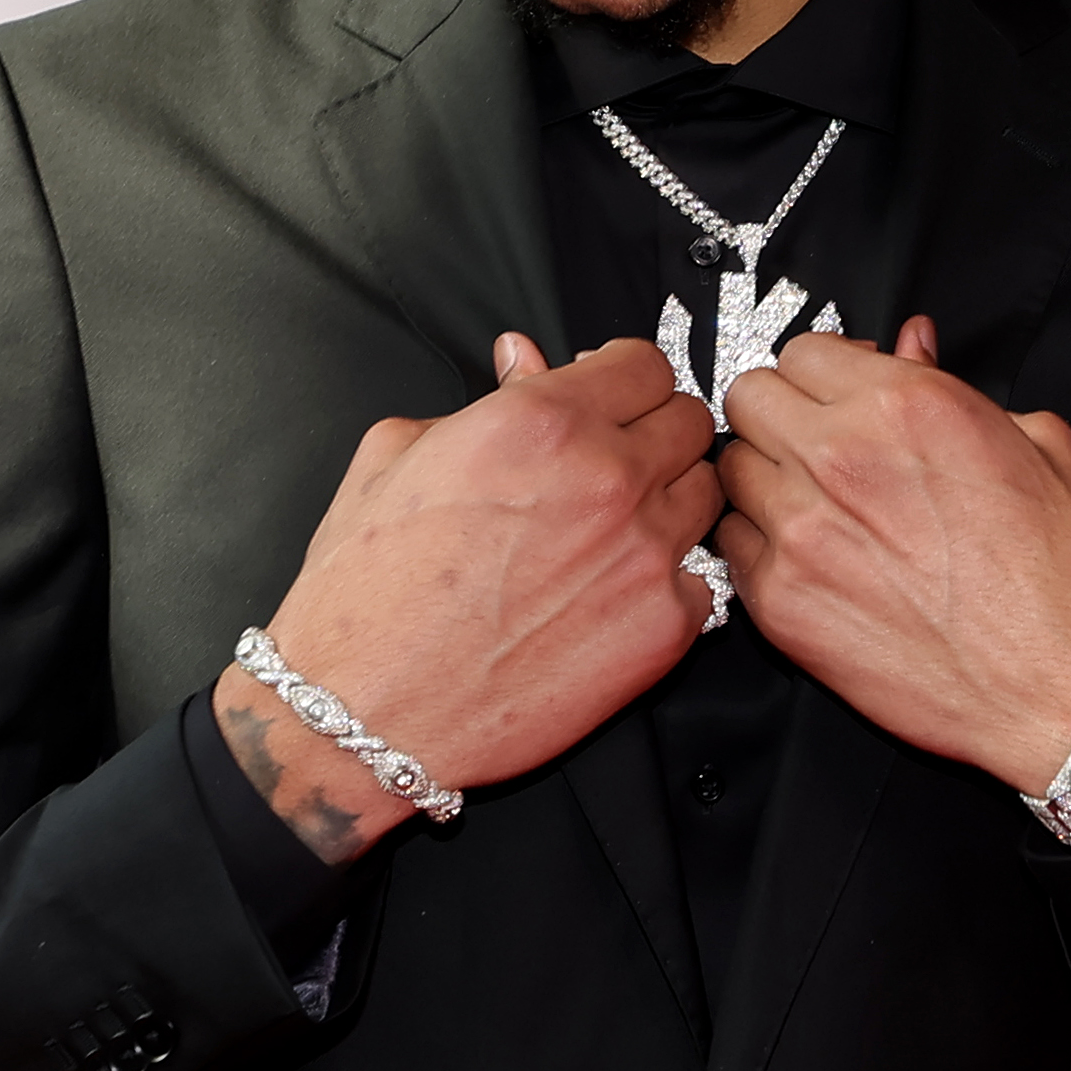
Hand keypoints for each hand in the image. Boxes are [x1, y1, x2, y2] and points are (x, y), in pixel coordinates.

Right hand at [221, 334, 724, 860]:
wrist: (365, 709)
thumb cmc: (366, 590)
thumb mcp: (397, 459)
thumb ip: (483, 398)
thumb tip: (525, 360)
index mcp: (541, 419)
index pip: (644, 364)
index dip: (624, 381)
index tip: (610, 401)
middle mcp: (606, 476)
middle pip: (688, 422)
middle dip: (651, 435)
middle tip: (609, 467)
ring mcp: (645, 554)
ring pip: (706, 496)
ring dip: (668, 504)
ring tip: (610, 535)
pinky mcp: (664, 628)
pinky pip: (700, 580)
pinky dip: (664, 585)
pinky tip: (608, 598)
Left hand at [712, 317, 1070, 795]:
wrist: (1067, 691)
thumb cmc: (1067, 577)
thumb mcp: (1037, 446)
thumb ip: (953, 383)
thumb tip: (910, 342)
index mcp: (906, 402)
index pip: (803, 352)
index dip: (824, 378)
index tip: (839, 402)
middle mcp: (842, 456)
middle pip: (749, 399)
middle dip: (781, 416)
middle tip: (816, 449)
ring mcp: (801, 531)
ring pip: (730, 471)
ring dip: (765, 482)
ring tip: (817, 511)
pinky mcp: (781, 602)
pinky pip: (731, 545)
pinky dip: (759, 548)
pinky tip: (811, 563)